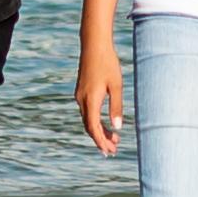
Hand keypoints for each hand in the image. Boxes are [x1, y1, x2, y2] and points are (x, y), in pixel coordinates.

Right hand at [75, 36, 126, 154]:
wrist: (94, 44)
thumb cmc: (108, 63)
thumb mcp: (116, 85)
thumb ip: (116, 107)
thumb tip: (117, 128)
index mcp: (90, 100)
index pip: (93, 128)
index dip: (101, 142)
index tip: (110, 151)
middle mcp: (82, 100)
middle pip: (89, 127)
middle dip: (101, 139)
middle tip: (113, 150)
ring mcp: (80, 95)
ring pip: (88, 120)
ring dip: (99, 131)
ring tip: (114, 138)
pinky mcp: (81, 91)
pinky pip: (87, 112)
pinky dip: (95, 121)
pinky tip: (105, 122)